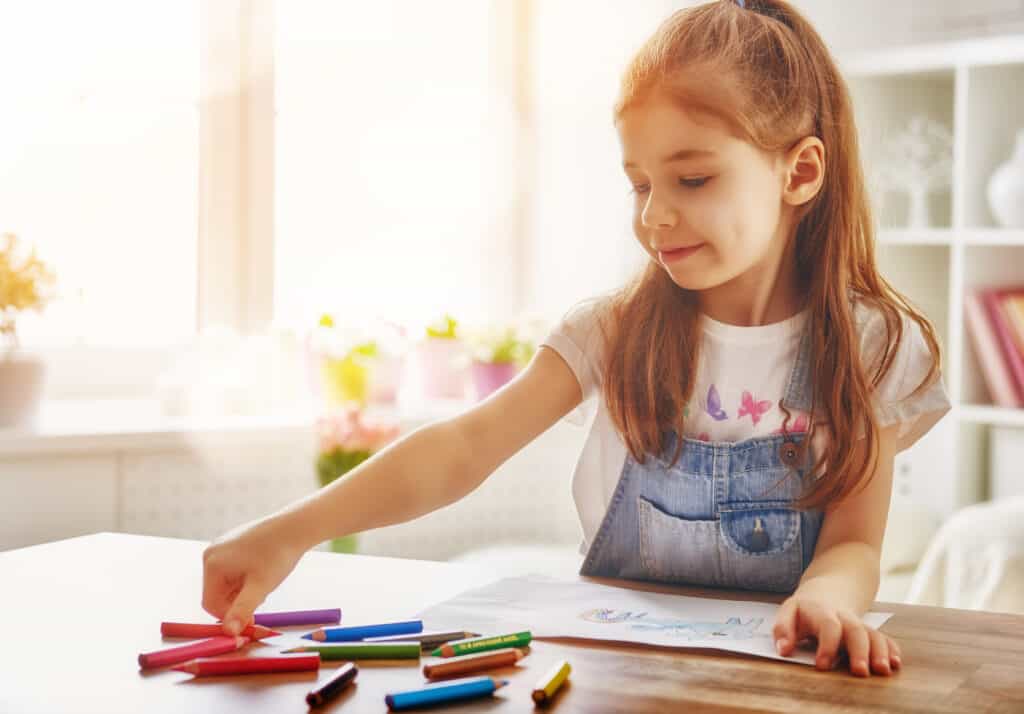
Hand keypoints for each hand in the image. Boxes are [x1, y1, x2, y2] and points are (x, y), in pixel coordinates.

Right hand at [201, 515, 307, 634]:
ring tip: (264, 583)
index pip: (211, 604)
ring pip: (226, 584)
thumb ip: (242, 609)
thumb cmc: (278, 554)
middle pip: (217, 594)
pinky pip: (232, 571)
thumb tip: (229, 633)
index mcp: (212, 563)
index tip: (252, 620)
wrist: (295, 526)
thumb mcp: (260, 586)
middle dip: (238, 601)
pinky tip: (262, 573)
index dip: (230, 616)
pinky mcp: (232, 544)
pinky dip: (244, 579)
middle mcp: (211, 553)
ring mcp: (221, 547)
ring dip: (242, 591)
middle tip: (262, 598)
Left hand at [772, 593, 901, 676]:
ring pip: (873, 634)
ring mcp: (859, 624)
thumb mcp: (788, 612)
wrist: (827, 592)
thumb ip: (782, 629)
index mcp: (821, 612)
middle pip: (855, 630)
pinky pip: (884, 638)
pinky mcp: (869, 631)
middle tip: (860, 672)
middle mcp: (844, 617)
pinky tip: (895, 664)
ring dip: (880, 652)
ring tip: (883, 670)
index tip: (822, 666)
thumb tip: (783, 650)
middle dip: (859, 651)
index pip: (827, 625)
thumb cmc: (804, 610)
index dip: (826, 645)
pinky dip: (891, 650)